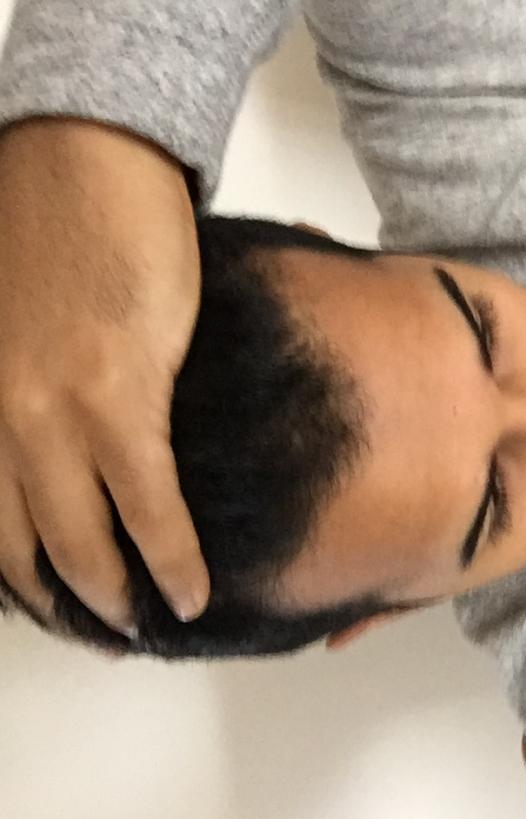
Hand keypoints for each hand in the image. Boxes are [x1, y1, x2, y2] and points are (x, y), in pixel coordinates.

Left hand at [0, 118, 208, 634]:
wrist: (80, 159)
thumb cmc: (49, 223)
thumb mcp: (13, 321)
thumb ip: (28, 388)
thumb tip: (75, 441)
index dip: (24, 582)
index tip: (60, 610)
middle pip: (27, 549)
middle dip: (68, 607)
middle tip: (108, 636)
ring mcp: (51, 410)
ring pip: (82, 541)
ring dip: (117, 599)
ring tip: (149, 628)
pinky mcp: (118, 394)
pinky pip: (148, 501)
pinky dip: (171, 556)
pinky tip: (192, 588)